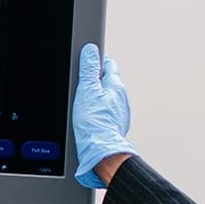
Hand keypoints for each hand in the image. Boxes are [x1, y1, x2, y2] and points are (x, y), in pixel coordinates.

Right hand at [72, 43, 134, 188]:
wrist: (100, 151)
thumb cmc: (94, 124)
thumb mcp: (86, 91)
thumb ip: (88, 70)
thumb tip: (90, 51)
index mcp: (116, 86)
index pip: (108, 65)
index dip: (96, 63)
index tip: (87, 66)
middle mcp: (122, 98)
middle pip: (108, 82)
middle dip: (96, 82)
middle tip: (82, 87)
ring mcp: (120, 112)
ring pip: (108, 98)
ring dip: (98, 99)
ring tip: (85, 105)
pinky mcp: (116, 125)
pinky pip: (108, 113)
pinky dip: (100, 112)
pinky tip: (90, 119)